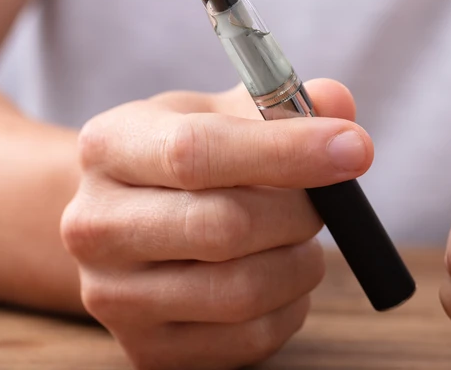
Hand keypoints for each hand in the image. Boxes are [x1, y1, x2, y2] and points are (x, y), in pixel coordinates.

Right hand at [60, 80, 373, 369]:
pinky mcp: (150, 351)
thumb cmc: (188, 162)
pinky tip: (279, 275)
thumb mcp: (220, 114)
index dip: (288, 151)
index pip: (195, 152)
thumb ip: (281, 104)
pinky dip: (290, 305)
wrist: (129, 228)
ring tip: (298, 237)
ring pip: (243, 291)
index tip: (355, 148)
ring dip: (300, 262)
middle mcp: (95, 226)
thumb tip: (339, 105)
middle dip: (300, 213)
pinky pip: (252, 339)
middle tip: (326, 201)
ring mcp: (115, 298)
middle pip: (224, 227)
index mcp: (110, 147)